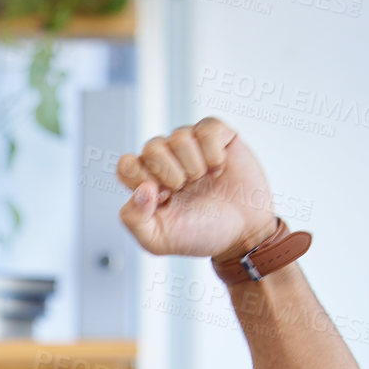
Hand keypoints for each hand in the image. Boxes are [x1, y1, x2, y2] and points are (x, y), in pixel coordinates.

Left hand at [117, 118, 274, 260]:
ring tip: (203, 181)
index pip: (126, 165)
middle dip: (171, 174)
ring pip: (179, 136)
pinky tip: (219, 169)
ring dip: (194, 166)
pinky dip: (213, 153)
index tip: (162, 198)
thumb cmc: (200, 235)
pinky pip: (207, 128)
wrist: (243, 232)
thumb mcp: (158, 241)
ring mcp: (190, 145)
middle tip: (185, 190)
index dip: (142, 180)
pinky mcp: (217, 135)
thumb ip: (134, 220)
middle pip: (152, 147)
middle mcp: (165, 160)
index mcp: (146, 182)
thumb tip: (142, 188)